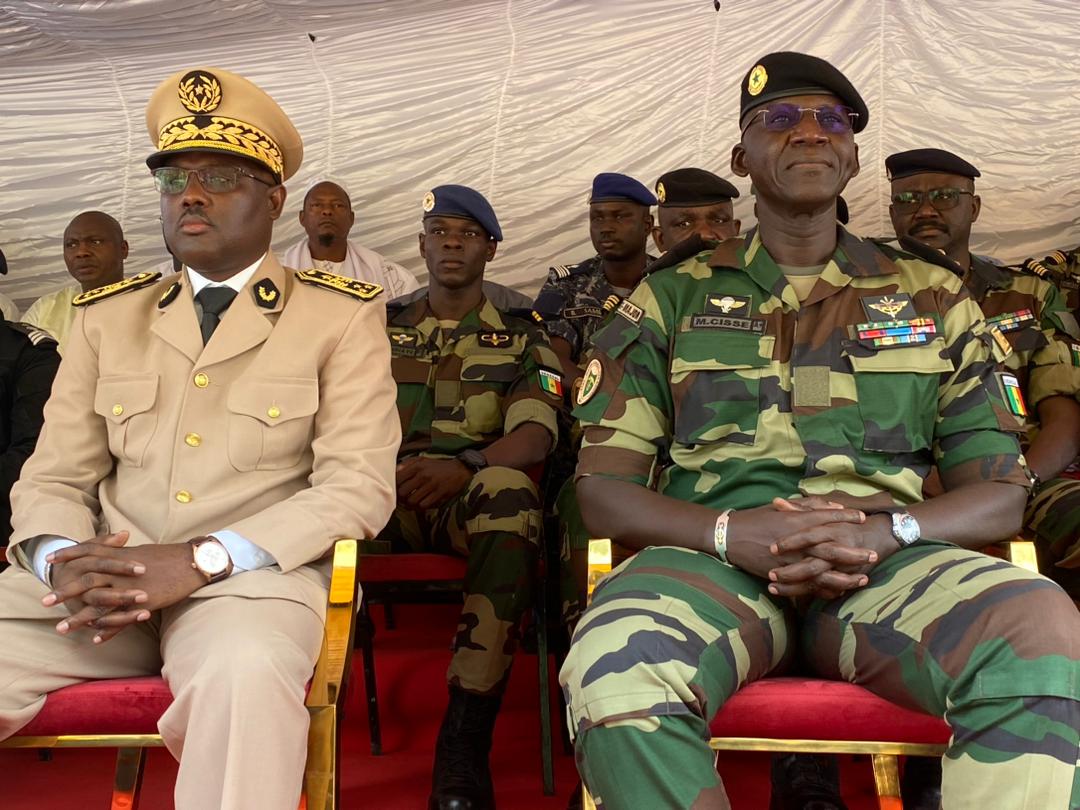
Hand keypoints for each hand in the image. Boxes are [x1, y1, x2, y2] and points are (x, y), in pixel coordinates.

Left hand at [45, 538, 206, 642]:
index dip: (69, 554)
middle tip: (45, 601)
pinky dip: (108, 631)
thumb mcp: (143, 551)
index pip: (90, 551)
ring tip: (61, 628)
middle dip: (65, 591)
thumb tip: (112, 550)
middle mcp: (123, 571)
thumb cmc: (170, 556)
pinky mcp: (144, 602)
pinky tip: (95, 640)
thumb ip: (124, 552)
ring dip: (78, 618)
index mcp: (122, 555)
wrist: (194, 562)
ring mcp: (132, 588)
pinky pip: (122, 619)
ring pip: (99, 604)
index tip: (50, 560)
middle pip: (88, 580)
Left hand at [396, 457, 472, 510]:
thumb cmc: (437, 466)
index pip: (397, 479)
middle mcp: (423, 475)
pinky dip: (420, 507)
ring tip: (411, 503)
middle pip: (403, 492)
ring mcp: (432, 485)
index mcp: (417, 466)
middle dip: (401, 498)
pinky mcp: (439, 493)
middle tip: (403, 499)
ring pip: (412, 501)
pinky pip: (424, 505)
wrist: (459, 469)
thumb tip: (394, 471)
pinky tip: (421, 504)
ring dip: (410, 504)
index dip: (394, 487)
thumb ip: (407, 464)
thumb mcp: (422, 460)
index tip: (397, 490)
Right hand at [726, 499, 871, 597]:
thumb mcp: (780, 507)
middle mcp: (796, 541)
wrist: (730, 536)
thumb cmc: (756, 519)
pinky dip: (825, 590)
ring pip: (823, 572)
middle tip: (874, 554)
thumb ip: (806, 506)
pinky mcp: (783, 575)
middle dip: (855, 553)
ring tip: (863, 578)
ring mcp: (790, 560)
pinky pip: (808, 586)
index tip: (862, 518)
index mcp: (795, 521)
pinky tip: (840, 591)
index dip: (845, 517)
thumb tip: (830, 506)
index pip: (826, 518)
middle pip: (831, 548)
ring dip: (846, 576)